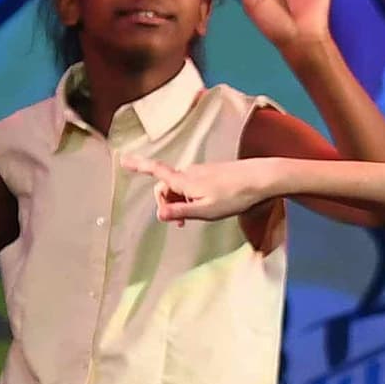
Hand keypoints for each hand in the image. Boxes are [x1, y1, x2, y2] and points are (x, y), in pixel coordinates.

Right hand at [129, 154, 271, 222]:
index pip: (156, 171)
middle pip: (166, 186)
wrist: (262, 179)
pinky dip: (193, 196)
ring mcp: (202, 170)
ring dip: (182, 201)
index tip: (122, 159)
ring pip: (181, 186)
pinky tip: (210, 205)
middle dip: (167, 203)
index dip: (138, 165)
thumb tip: (158, 214)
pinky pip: (194, 184)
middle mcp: (190, 171)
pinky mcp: (213, 172)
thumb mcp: (205, 210)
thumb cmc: (234, 196)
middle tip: (180, 224)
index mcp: (184, 180)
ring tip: (199, 215)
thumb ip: (181, 211)